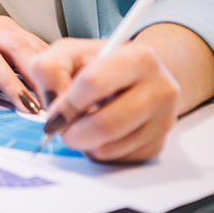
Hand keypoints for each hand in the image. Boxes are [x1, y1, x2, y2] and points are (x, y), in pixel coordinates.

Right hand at [0, 0, 48, 113]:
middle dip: (39, 77)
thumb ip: (17, 55)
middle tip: (57, 103)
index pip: (36, 47)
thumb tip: (51, 80)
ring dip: (11, 83)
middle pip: (18, 48)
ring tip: (26, 107)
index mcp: (4, 29)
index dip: (56, 70)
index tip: (73, 95)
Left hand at [26, 38, 180, 162]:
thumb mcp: (68, 52)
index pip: (95, 83)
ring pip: (112, 147)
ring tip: (79, 127)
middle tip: (61, 130)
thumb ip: (50, 69)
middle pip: (107, 123)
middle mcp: (160, 88)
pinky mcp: (158, 144)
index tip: (53, 115)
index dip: (67, 103)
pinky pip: (119, 159)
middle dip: (74, 132)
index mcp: (138, 57)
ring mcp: (163, 120)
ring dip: (85, 143)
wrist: (136, 75)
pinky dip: (100, 151)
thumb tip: (54, 108)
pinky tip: (98, 133)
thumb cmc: (98, 63)